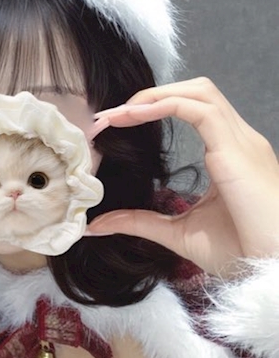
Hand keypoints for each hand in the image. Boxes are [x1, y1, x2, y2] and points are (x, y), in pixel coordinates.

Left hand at [87, 78, 278, 275]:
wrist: (275, 266)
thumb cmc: (241, 252)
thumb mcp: (177, 233)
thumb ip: (139, 222)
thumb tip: (97, 224)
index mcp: (229, 155)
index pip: (191, 109)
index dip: (152, 108)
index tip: (113, 123)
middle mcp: (238, 140)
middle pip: (196, 91)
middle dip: (150, 95)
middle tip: (108, 115)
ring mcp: (241, 141)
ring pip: (199, 91)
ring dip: (153, 96)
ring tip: (117, 113)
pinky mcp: (237, 150)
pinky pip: (200, 109)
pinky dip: (164, 105)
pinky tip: (134, 115)